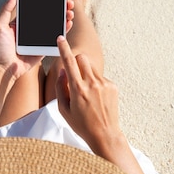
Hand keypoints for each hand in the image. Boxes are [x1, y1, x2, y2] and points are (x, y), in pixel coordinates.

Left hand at [0, 0, 73, 79]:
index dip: (47, 1)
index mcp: (23, 22)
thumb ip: (5, 10)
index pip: (37, 8)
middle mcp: (32, 29)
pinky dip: (63, 31)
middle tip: (68, 3)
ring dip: (64, 18)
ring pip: (54, 26)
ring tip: (70, 12)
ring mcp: (39, 39)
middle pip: (49, 16)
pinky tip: (68, 24)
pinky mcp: (44, 48)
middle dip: (60, 8)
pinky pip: (55, 39)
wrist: (4, 69)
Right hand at [55, 36, 123, 151]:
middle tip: (74, 76)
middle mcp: (92, 84)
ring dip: (86, 74)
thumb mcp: (63, 109)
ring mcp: (104, 84)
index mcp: (78, 89)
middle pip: (82, 58)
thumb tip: (62, 71)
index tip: (60, 38)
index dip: (63, 48)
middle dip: (76, 62)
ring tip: (86, 93)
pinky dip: (96, 83)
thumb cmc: (81, 124)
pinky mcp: (113, 86)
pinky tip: (96, 99)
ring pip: (91, 67)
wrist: (105, 134)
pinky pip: (100, 77)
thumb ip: (60, 88)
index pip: (69, 62)